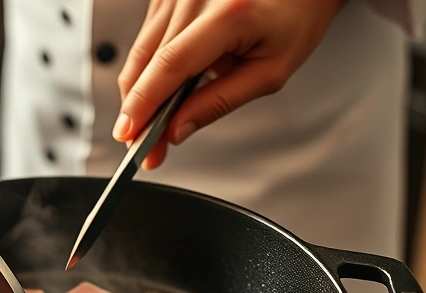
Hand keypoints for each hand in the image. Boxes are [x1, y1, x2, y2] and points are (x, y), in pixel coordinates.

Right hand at [115, 0, 342, 168]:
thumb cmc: (294, 18)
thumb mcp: (269, 71)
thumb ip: (221, 102)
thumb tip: (177, 129)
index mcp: (229, 13)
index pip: (172, 65)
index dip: (145, 104)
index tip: (131, 135)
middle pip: (147, 61)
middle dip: (139, 110)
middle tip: (140, 146)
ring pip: (140, 51)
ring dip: (140, 92)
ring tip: (151, 122)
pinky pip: (147, 38)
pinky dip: (148, 68)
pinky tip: (163, 86)